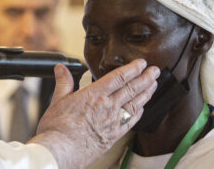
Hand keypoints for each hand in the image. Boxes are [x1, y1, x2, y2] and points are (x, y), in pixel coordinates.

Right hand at [27, 59, 159, 168]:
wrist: (60, 151)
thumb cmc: (57, 128)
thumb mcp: (57, 100)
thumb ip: (64, 82)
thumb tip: (61, 68)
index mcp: (94, 94)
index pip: (119, 77)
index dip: (133, 68)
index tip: (142, 63)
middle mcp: (107, 106)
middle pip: (132, 88)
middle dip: (146, 78)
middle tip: (156, 71)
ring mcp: (113, 122)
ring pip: (135, 104)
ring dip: (146, 93)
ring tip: (154, 85)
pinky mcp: (113, 135)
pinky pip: (131, 122)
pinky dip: (138, 113)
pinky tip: (142, 108)